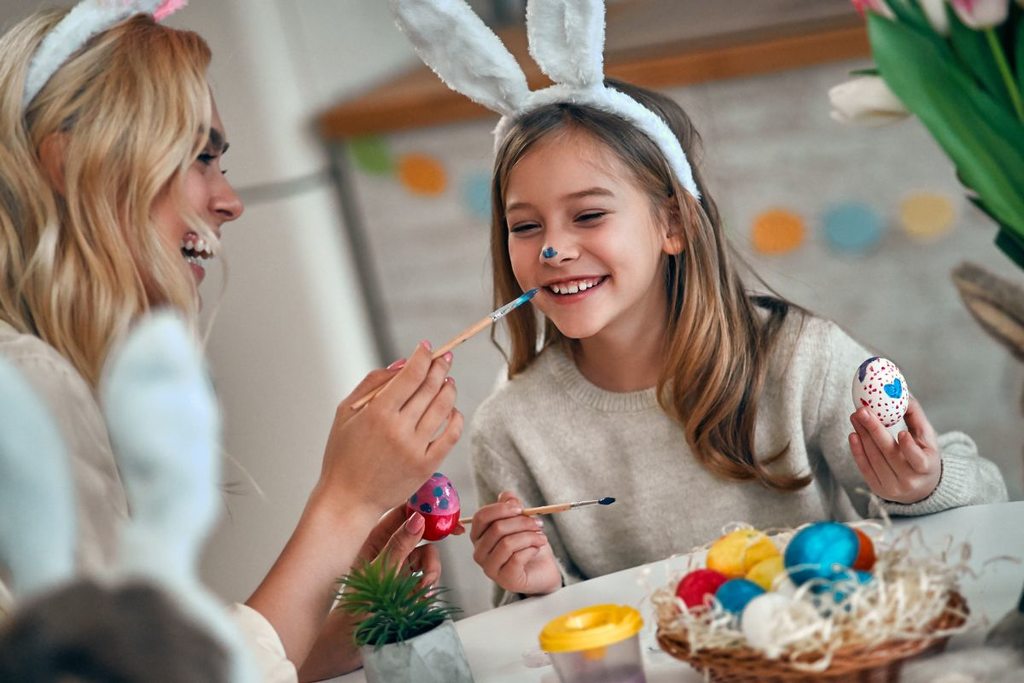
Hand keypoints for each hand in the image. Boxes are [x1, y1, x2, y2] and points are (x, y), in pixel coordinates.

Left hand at [297, 507, 440, 680]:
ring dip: (431, 568)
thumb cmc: (355, 606)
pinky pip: (425, 574)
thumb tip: (418, 519)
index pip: (400, 513)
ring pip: (425, 554)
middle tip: (452, 532)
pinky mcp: (405, 583)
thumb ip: (400, 545)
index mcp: (372, 539)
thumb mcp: (381, 572)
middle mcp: (386, 550)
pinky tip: (421, 596)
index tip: (440, 508)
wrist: (351, 642)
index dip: (421, 507)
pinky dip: (427, 583)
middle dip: (433, 538)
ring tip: (424, 587)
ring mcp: (396, 567)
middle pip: (417, 532)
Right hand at [315, 341, 463, 516]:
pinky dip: (456, 417)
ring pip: (444, 407)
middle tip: (444, 358)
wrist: (348, 499)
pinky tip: (452, 410)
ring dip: (449, 389)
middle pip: (430, 387)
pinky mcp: (427, 465)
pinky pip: (451, 434)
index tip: (426, 347)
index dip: (423, 356)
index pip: (411, 374)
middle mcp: (399, 428)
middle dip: (440, 367)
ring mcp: (416, 448)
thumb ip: (373, 383)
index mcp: (377, 412)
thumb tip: (403, 363)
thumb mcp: (345, 413)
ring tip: (448, 381)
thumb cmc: (343, 455)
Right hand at [470, 491, 560, 596]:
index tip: (520, 508)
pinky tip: (536, 549)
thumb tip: (507, 496)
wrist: (542, 572)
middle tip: (538, 523)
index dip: (501, 509)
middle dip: (522, 522)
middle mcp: (479, 553)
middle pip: (497, 528)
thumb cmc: (528, 547)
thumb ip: (512, 508)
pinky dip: (531, 549)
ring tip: (541, 537)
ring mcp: (490, 568)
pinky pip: (517, 558)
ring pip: (507, 543)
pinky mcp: (505, 579)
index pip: (481, 517)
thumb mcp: (521, 523)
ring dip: (529, 536)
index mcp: (479, 536)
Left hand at [848, 398, 940, 503]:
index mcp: (926, 467)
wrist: (921, 488)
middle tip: (862, 411)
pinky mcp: (877, 489)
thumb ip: (916, 417)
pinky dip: (857, 451)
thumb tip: (902, 393)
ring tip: (855, 417)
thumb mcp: (927, 439)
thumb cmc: (923, 455)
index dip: (909, 447)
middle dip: (874, 431)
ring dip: (862, 436)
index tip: (901, 432)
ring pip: (874, 459)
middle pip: (889, 454)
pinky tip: (853, 435)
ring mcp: (892, 487)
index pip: (917, 459)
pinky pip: (865, 468)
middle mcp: (910, 481)